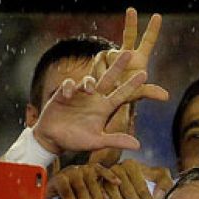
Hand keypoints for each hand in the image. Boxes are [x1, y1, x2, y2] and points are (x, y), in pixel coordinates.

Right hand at [33, 52, 160, 155]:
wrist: (54, 140)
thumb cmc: (76, 141)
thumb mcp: (97, 142)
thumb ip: (116, 141)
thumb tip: (138, 146)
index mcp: (104, 108)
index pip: (121, 94)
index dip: (132, 85)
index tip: (144, 74)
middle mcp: (94, 99)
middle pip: (108, 79)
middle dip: (118, 66)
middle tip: (128, 53)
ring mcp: (79, 95)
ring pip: (88, 80)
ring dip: (89, 82)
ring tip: (89, 90)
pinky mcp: (64, 93)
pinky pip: (69, 84)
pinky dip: (69, 87)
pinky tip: (68, 95)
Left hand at [48, 163, 121, 198]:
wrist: (62, 170)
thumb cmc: (57, 190)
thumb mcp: (48, 195)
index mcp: (59, 178)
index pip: (66, 191)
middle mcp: (72, 171)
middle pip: (81, 189)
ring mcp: (84, 168)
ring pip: (93, 184)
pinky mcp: (93, 167)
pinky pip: (103, 171)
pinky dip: (110, 177)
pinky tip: (118, 183)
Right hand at [90, 8, 169, 106]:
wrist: (105, 97)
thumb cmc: (125, 93)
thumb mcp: (137, 93)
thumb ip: (150, 92)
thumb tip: (166, 97)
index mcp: (139, 59)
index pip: (147, 42)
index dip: (153, 29)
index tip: (158, 16)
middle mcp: (126, 53)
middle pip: (129, 35)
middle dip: (131, 22)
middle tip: (132, 9)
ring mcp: (112, 54)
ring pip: (111, 56)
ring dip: (109, 71)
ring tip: (110, 85)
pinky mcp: (99, 59)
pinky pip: (99, 64)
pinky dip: (99, 74)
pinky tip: (97, 84)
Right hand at [101, 160, 173, 198]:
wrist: (121, 175)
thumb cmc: (142, 178)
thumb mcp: (157, 176)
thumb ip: (164, 183)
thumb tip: (159, 196)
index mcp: (132, 165)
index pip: (140, 184)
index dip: (147, 198)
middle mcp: (117, 168)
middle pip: (127, 187)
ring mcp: (104, 175)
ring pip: (111, 189)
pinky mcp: (94, 181)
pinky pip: (97, 190)